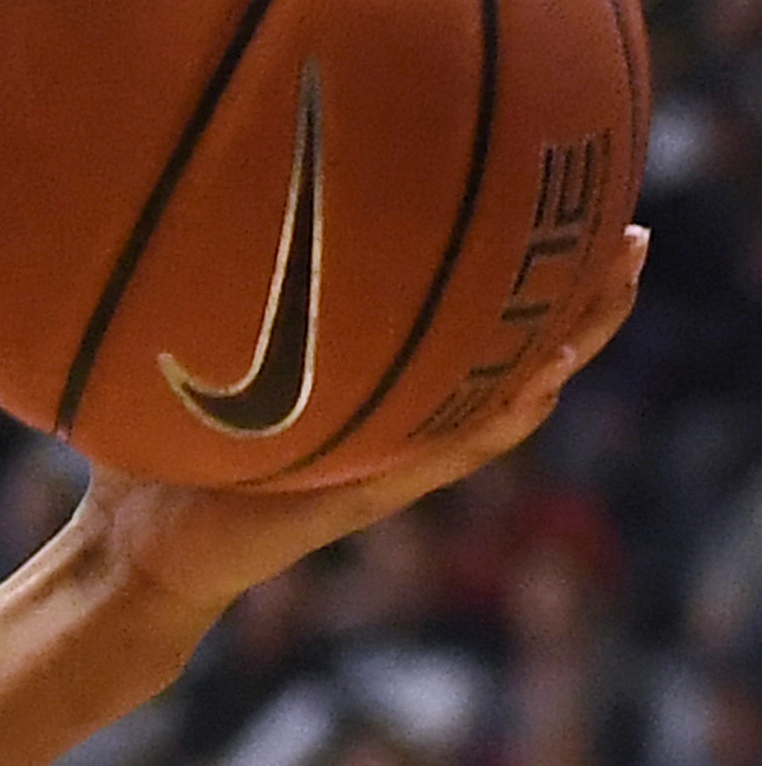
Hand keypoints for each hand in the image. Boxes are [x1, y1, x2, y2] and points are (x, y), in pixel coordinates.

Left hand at [72, 226, 646, 643]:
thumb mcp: (182, 365)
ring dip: (564, 350)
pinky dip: (493, 421)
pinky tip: (539, 381)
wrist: (132, 560)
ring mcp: (388, 465)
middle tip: (634, 238)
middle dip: (578, 302)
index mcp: (368, 397)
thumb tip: (163, 205)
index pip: (460, 330)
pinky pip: (444, 457)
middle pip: (513, 360)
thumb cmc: (153, 462)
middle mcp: (395, 429)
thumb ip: (194, 306)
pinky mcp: (360, 500)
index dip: (520, 280)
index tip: (571, 210)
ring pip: (504, 405)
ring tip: (615, 289)